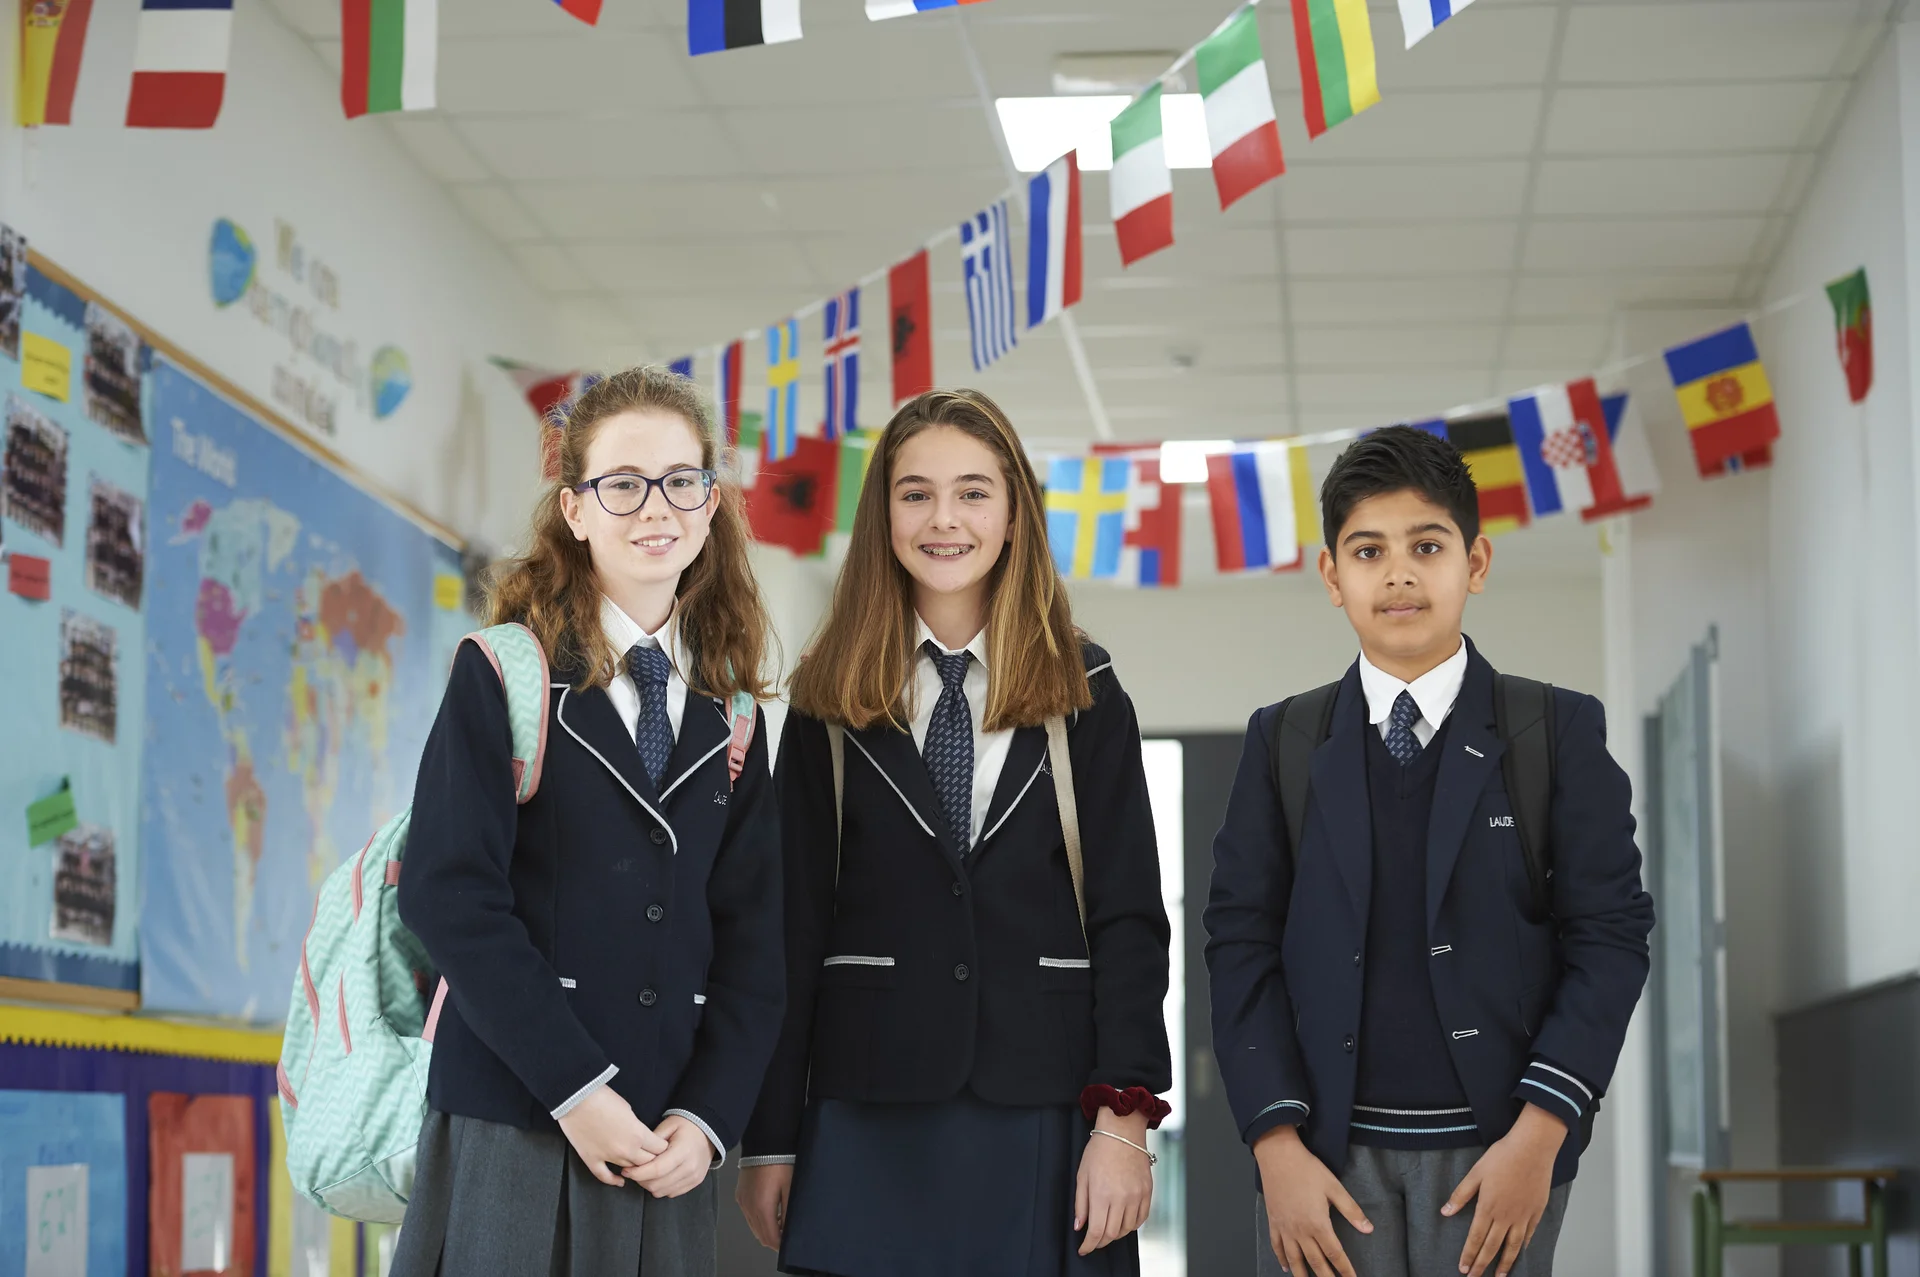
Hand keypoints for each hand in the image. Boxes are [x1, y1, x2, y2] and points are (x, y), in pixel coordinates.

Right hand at [555, 1086, 669, 1186]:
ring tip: (638, 1165)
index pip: (660, 1149)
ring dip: (635, 1167)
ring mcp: (608, 1156)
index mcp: (638, 1135)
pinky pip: (605, 1176)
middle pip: (648, 1162)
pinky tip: (620, 1181)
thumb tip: (638, 1135)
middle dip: (652, 1158)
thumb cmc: (603, 1098)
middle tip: (651, 1155)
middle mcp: (626, 1150)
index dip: (662, 1147)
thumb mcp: (629, 1109)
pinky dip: (613, 1180)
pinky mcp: (591, 1159)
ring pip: (629, 1169)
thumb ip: (637, 1127)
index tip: (661, 1145)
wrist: (577, 1098)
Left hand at [622, 1114, 714, 1197]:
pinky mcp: (695, 1182)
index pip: (656, 1169)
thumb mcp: (668, 1126)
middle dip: (641, 1179)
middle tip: (634, 1171)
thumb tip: (636, 1155)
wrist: (708, 1130)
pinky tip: (660, 1176)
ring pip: (662, 1191)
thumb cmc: (686, 1125)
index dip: (638, 1173)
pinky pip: (671, 1193)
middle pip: (657, 1184)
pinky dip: (662, 1187)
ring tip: (646, 1173)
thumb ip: (652, 1141)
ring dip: (650, 1185)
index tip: (626, 1170)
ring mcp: (694, 1177)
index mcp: (683, 1151)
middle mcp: (690, 1167)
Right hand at [736, 1163, 793, 1250]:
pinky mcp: (740, 1195)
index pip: (770, 1238)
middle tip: (788, 1237)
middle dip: (774, 1240)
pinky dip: (759, 1220)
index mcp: (762, 1208)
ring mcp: (743, 1202)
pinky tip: (771, 1213)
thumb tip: (791, 1230)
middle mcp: (749, 1208)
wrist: (764, 1143)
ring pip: (754, 1227)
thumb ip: (789, 1211)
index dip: (781, 1246)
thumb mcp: (790, 1187)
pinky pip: (749, 1216)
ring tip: (782, 1224)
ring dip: (766, 1230)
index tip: (791, 1245)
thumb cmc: (780, 1162)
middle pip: (761, 1236)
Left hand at [1074, 1109, 1153, 1254]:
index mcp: (1101, 1194)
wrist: (1122, 1131)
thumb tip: (1079, 1226)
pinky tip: (1123, 1220)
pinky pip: (1141, 1218)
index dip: (1089, 1245)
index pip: (1096, 1231)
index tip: (1084, 1249)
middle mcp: (1121, 1197)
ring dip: (1116, 1233)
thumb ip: (1080, 1204)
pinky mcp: (1147, 1192)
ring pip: (1127, 1229)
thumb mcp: (1082, 1176)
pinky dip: (1132, 1225)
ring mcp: (1136, 1195)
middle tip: (1094, 1239)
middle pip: (1112, 1233)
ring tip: (1108, 1227)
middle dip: (1101, 1241)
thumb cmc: (1099, 1151)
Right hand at [1252, 1124, 1372, 1276]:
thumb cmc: (1307, 1169)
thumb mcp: (1334, 1186)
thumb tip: (1368, 1229)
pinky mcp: (1273, 1222)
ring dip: (1302, 1275)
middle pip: (1315, 1263)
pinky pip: (1277, 1246)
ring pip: (1294, 1259)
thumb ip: (1351, 1210)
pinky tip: (1286, 1267)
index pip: (1335, 1254)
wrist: (1278, 1156)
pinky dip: (1282, 1259)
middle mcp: (1300, 1231)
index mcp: (1318, 1224)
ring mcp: (1285, 1228)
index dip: (1345, 1270)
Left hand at [1443, 1104, 1566, 1276]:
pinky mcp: (1536, 1211)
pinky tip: (1519, 1252)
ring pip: (1513, 1246)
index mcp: (1488, 1207)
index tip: (1463, 1269)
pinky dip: (1523, 1246)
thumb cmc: (1502, 1156)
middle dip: (1482, 1264)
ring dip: (1505, 1263)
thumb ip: (1461, 1195)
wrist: (1532, 1148)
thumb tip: (1445, 1212)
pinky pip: (1528, 1234)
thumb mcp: (1476, 1173)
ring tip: (1500, 1276)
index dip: (1469, 1255)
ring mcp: (1523, 1215)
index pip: (1475, 1238)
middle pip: (1492, 1247)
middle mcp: (1506, 1216)